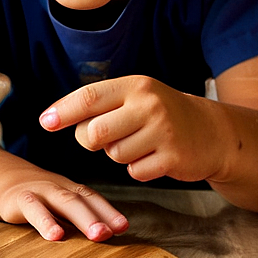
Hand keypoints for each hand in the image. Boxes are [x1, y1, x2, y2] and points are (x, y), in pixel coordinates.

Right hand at [0, 170, 128, 241]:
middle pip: (82, 199)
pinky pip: (33, 209)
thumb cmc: (38, 199)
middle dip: (100, 216)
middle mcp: (58, 188)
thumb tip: (108, 236)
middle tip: (113, 232)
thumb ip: (78, 218)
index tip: (124, 227)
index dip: (108, 211)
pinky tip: (55, 235)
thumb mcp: (58, 205)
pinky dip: (45, 221)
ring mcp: (40, 191)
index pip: (92, 198)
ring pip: (64, 202)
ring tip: (97, 235)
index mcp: (70, 190)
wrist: (1, 180)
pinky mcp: (18, 199)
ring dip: (82, 218)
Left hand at [39, 75, 227, 185]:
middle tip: (104, 138)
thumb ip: (99, 105)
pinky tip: (154, 157)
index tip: (45, 123)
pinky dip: (139, 169)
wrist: (212, 132)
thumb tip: (52, 119)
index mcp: (135, 86)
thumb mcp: (134, 97)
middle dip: (90, 141)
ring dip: (120, 155)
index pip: (89, 97)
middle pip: (94, 133)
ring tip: (140, 143)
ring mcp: (163, 131)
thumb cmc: (160, 114)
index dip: (63, 111)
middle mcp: (149, 105)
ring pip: (113, 155)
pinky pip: (135, 172)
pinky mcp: (173, 157)